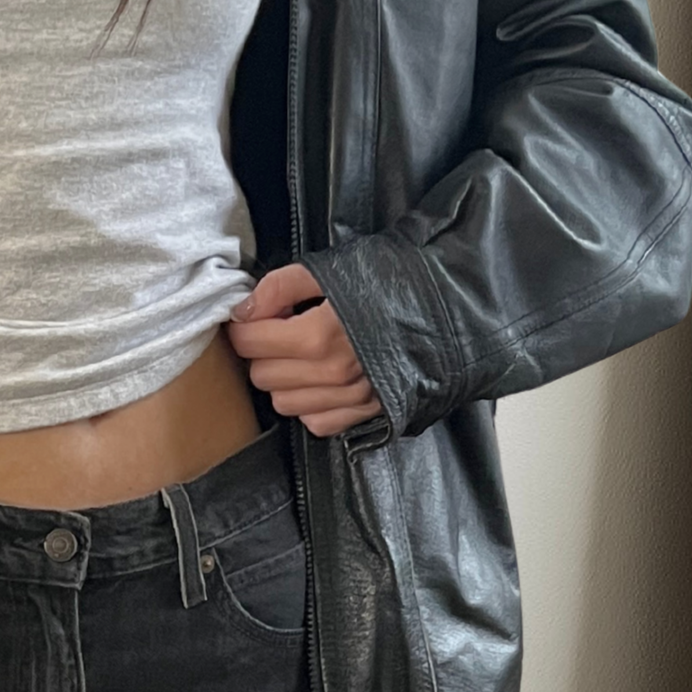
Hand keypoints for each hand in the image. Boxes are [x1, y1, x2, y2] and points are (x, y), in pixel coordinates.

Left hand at [225, 264, 385, 438]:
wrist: (448, 305)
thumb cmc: (392, 280)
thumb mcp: (333, 268)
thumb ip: (281, 286)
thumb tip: (243, 310)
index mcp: (319, 335)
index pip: (248, 342)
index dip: (246, 326)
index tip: (260, 315)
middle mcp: (333, 374)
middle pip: (261, 375)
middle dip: (264, 351)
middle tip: (285, 330)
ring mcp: (351, 398)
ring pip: (283, 403)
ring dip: (285, 380)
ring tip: (306, 355)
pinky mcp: (366, 414)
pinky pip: (315, 422)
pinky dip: (311, 404)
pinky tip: (324, 379)